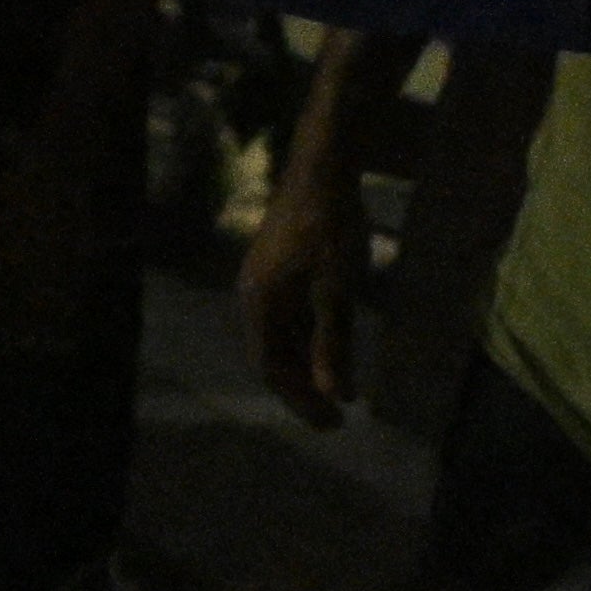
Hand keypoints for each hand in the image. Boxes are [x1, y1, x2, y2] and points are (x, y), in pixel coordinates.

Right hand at [239, 133, 363, 424]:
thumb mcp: (337, 288)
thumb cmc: (330, 225)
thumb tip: (336, 394)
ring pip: (283, 339)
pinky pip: (290, 319)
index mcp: (258, 304)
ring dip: (308, 367)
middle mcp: (253, 297)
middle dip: (304, 390)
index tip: (333, 424)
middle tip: (337, 419)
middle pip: (274, 357)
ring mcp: (265, 283)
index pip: (272, 368)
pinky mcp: (280, 270)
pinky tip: (333, 351)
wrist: (322, 166)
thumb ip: (334, 343)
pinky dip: (311, 341)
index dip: (300, 401)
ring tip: (337, 394)